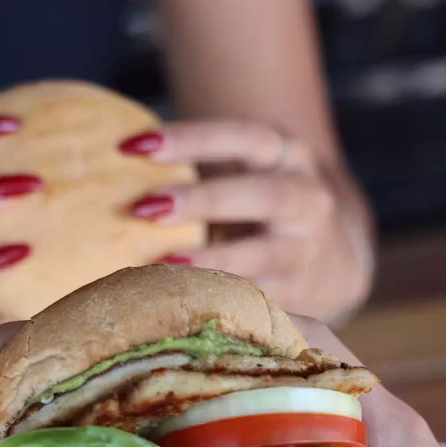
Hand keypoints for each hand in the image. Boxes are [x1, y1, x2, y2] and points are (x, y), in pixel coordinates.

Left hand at [120, 120, 374, 323]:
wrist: (339, 261)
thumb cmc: (264, 209)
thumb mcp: (250, 175)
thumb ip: (201, 172)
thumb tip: (106, 171)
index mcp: (288, 157)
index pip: (243, 137)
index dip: (191, 139)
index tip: (133, 146)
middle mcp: (307, 199)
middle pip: (262, 194)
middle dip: (202, 201)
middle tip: (144, 208)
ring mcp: (306, 251)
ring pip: (262, 255)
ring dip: (210, 261)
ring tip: (160, 267)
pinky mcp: (300, 296)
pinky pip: (257, 300)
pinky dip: (219, 302)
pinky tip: (179, 308)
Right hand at [151, 316, 445, 446]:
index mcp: (385, 424)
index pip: (319, 350)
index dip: (262, 331)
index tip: (198, 335)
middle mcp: (366, 436)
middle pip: (290, 387)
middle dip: (230, 382)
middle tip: (163, 386)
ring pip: (283, 433)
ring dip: (232, 431)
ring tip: (168, 428)